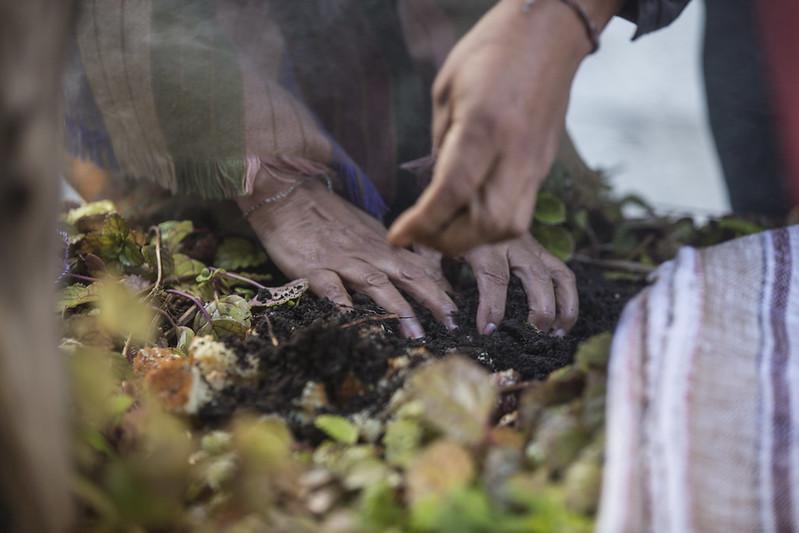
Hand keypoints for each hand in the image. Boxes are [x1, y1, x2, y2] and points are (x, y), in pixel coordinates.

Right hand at [238, 179, 457, 338]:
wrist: (288, 194)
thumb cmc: (326, 215)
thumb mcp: (364, 230)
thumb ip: (386, 253)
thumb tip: (413, 271)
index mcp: (381, 245)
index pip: (418, 267)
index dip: (440, 288)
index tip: (457, 311)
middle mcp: (368, 254)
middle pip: (408, 275)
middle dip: (433, 300)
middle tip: (452, 323)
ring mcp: (342, 261)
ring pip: (377, 285)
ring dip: (398, 309)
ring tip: (416, 334)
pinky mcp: (314, 268)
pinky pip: (331, 288)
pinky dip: (344, 305)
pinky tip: (354, 322)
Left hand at [389, 0, 597, 254]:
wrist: (550, 33)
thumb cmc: (491, 51)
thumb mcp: (447, 89)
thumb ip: (441, 144)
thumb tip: (435, 189)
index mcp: (484, 126)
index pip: (453, 192)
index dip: (422, 223)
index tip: (398, 237)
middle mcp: (515, 152)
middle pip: (486, 223)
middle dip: (446, 241)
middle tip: (418, 234)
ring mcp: (535, 164)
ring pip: (508, 228)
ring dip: (470, 239)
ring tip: (441, 228)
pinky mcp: (543, 168)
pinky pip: (519, 214)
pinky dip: (489, 226)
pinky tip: (467, 214)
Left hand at [420, 234, 577, 335]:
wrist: (463, 194)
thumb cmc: (443, 229)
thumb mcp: (430, 247)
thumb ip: (432, 274)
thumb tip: (442, 311)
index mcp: (482, 243)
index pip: (493, 277)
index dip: (493, 306)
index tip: (488, 330)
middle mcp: (511, 243)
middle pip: (536, 275)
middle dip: (540, 309)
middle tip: (534, 335)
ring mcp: (530, 246)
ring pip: (558, 274)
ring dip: (563, 305)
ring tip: (557, 333)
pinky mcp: (539, 250)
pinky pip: (562, 272)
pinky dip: (568, 297)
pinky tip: (562, 322)